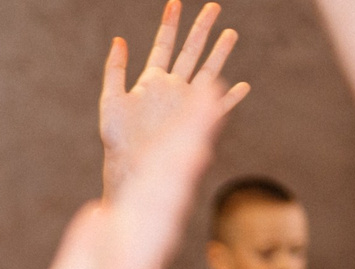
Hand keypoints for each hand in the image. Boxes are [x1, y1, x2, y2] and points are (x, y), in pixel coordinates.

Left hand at [24, 71, 227, 268]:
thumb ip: (84, 246)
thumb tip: (98, 211)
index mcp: (116, 244)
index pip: (145, 186)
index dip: (164, 149)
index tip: (182, 114)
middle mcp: (135, 245)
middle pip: (165, 179)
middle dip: (187, 134)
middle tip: (211, 89)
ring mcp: (138, 259)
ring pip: (168, 193)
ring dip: (187, 149)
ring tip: (208, 108)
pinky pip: (155, 227)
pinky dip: (171, 193)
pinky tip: (187, 162)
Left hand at [99, 0, 249, 201]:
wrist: (129, 165)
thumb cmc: (117, 137)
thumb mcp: (111, 99)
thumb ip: (115, 70)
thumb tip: (119, 40)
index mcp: (152, 80)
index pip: (164, 45)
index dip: (170, 25)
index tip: (175, 4)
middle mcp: (171, 88)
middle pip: (190, 52)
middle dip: (201, 29)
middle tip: (213, 7)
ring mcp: (185, 103)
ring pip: (207, 72)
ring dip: (219, 53)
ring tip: (230, 33)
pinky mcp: (195, 121)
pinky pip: (218, 107)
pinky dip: (231, 98)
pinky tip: (243, 87)